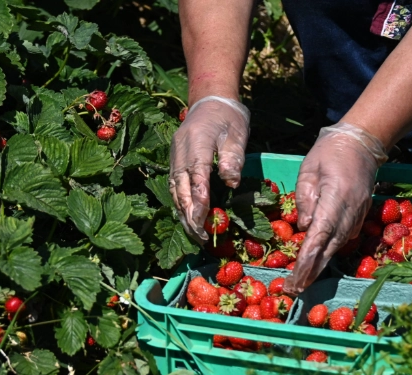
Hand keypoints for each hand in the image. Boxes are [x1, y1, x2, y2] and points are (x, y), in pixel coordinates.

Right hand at [169, 96, 250, 241]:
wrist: (211, 100)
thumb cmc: (228, 118)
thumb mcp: (237, 134)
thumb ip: (232, 158)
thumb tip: (230, 182)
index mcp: (196, 143)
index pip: (196, 177)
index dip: (198, 201)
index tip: (202, 221)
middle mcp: (180, 152)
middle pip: (181, 188)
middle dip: (189, 214)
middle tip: (200, 236)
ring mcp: (174, 157)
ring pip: (175, 190)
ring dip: (183, 213)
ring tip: (194, 234)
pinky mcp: (174, 161)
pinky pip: (175, 186)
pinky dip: (180, 204)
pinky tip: (188, 218)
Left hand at [284, 122, 387, 295]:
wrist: (362, 143)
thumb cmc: (329, 153)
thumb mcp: (308, 170)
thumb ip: (305, 199)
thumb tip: (305, 228)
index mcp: (336, 198)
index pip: (320, 234)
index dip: (309, 258)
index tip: (297, 276)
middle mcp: (350, 212)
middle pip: (330, 247)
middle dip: (312, 270)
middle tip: (295, 290)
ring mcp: (358, 215)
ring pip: (337, 246)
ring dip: (320, 265)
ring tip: (302, 283)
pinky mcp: (359, 216)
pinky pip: (343, 238)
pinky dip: (329, 253)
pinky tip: (315, 265)